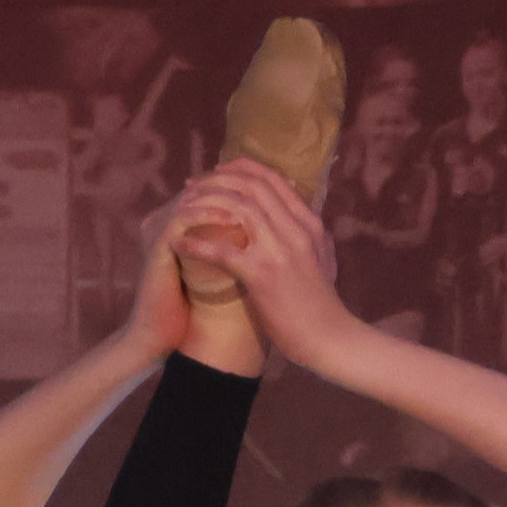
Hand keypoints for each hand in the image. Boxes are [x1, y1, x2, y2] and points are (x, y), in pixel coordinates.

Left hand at [178, 158, 361, 369]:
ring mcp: (278, 249)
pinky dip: (196, 243)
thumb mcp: (323, 259)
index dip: (240, 168)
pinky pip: (222, 250)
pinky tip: (178, 243)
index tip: (217, 171)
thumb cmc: (322, 305)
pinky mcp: (261, 274)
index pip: (273, 179)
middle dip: (216, 179)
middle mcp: (295, 228)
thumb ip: (309, 235)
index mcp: (308, 223)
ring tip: (182, 208)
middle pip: (251, 185)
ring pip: (237, 206)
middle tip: (192, 186)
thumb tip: (297, 218)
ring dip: (204, 202)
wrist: (329, 338)